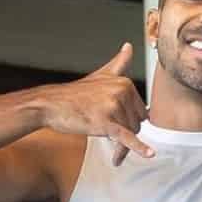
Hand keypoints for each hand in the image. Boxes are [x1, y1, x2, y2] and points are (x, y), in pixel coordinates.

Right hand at [37, 43, 152, 165]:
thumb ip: (119, 63)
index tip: (116, 120)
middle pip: (137, 123)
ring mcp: (114, 107)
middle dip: (124, 131)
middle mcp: (122, 92)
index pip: (140, 111)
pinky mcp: (107, 123)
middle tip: (105, 127)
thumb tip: (129, 47)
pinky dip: (138, 148)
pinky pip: (127, 138)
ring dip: (119, 142)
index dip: (128, 119)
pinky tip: (150, 154)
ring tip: (100, 133)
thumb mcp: (101, 74)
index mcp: (125, 83)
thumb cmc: (76, 94)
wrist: (51, 104)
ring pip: (130, 133)